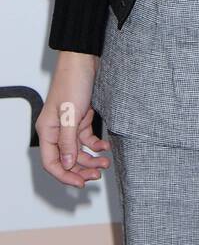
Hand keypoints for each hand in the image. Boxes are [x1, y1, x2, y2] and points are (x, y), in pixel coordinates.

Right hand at [37, 54, 111, 187]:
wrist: (85, 60)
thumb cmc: (73, 81)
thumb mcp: (70, 114)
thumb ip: (68, 141)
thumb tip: (67, 164)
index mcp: (47, 131)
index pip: (52, 162)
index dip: (65, 175)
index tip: (81, 183)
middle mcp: (56, 130)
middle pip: (67, 159)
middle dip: (82, 169)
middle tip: (98, 175)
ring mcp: (69, 125)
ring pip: (78, 150)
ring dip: (91, 158)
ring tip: (105, 163)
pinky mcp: (81, 118)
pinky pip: (87, 139)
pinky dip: (96, 145)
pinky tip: (106, 147)